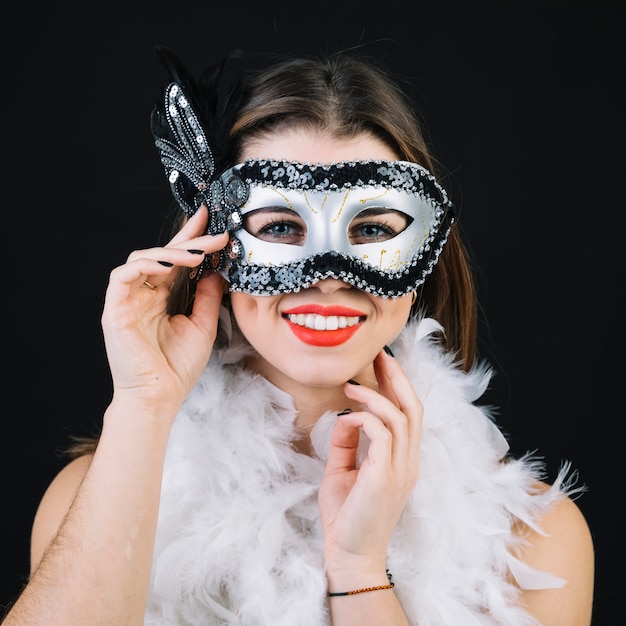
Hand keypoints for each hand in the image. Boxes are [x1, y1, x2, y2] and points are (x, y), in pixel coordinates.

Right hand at [101, 205, 228, 411]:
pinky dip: (144, 266)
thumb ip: (208, 296)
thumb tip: (217, 270)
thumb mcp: (203, 325)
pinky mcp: (115, 309)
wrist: (159, 397)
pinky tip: (167, 266)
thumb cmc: (177, 367)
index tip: (214, 223)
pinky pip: (122, 276)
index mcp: (161, 297)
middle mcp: (143, 294)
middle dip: (189, 240)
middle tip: (214, 230)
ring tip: (197, 253)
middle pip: (162, 255)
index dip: (192, 240)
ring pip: (142, 259)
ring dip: (171, 252)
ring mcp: (128, 300)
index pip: (176, 261)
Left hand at [318, 349, 422, 574]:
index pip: (409, 415)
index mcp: (402, 460)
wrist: (348, 555)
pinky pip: (382, 433)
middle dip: (397, 378)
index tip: (381, 365)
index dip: (398, 387)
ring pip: (402, 417)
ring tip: (350, 384)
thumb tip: (345, 416)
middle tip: (380, 355)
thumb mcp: (343, 471)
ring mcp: (401, 469)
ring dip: (376, 395)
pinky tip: (347, 418)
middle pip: (414, 408)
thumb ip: (346, 444)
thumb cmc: (346, 516)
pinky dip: (364, 418)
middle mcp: (408, 462)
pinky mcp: (385, 476)